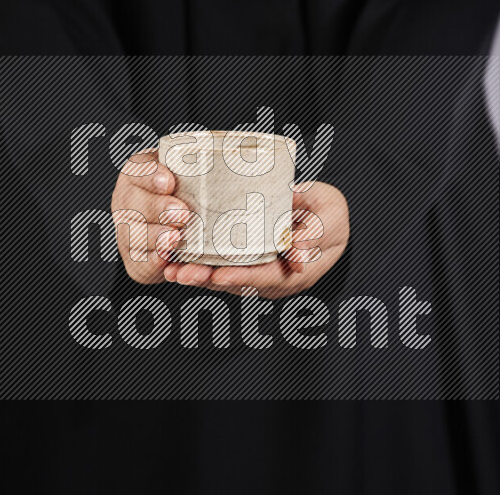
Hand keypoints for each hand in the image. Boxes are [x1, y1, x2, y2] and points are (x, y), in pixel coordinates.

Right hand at [111, 149, 188, 283]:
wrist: (188, 231)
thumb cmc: (194, 193)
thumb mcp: (193, 174)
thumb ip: (199, 168)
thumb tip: (231, 155)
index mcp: (140, 174)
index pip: (138, 168)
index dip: (150, 174)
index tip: (169, 182)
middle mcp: (128, 201)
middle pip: (132, 203)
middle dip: (157, 209)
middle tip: (182, 213)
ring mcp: (127, 231)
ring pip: (132, 235)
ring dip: (154, 237)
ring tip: (175, 238)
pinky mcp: (135, 259)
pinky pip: (138, 264)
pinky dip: (152, 263)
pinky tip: (166, 260)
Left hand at [164, 182, 349, 298]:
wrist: (327, 218)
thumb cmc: (328, 216)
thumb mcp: (328, 218)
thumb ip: (314, 233)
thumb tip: (299, 253)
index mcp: (296, 271)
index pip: (266, 277)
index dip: (242, 277)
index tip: (218, 274)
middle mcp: (275, 280)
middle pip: (237, 284)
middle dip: (207, 280)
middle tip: (179, 273)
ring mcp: (260, 274)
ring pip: (225, 279)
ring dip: (197, 275)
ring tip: (170, 268)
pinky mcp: (248, 263)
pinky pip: (222, 268)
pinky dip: (200, 264)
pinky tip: (177, 259)